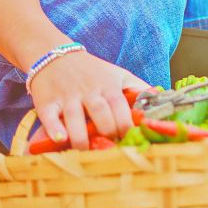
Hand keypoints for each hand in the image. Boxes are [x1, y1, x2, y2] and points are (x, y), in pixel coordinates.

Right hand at [29, 51, 148, 149]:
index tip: (130, 139)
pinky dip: (53, 128)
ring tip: (86, 152)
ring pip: (75, 117)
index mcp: (108, 86)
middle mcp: (89, 91)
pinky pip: (49, 116)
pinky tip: (60, 139)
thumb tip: (160, 98)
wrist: (57, 56)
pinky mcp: (47, 101)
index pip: (120, 106)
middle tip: (109, 148)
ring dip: (81, 137)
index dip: (126, 123)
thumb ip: (138, 87)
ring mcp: (68, 96)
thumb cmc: (93, 70)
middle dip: (107, 131)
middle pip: (100, 112)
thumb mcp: (118, 74)